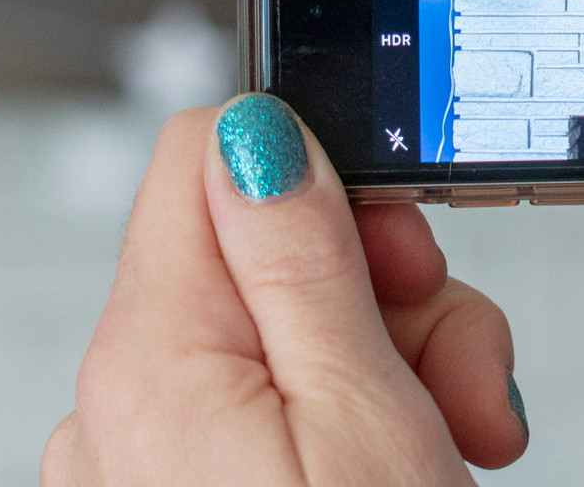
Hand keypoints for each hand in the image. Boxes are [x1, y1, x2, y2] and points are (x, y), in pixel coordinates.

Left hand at [43, 96, 527, 484]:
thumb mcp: (363, 412)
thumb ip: (302, 259)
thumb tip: (253, 129)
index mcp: (154, 354)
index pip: (209, 152)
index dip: (330, 176)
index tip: (405, 246)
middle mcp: (125, 399)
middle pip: (272, 250)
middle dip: (393, 291)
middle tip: (456, 371)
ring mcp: (151, 454)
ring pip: (291, 331)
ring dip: (399, 363)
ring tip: (458, 436)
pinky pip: (273, 408)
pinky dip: (356, 422)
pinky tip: (416, 459)